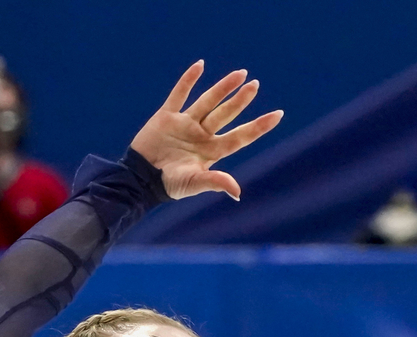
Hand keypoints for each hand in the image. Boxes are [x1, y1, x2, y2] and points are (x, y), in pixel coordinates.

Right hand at [129, 61, 282, 199]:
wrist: (139, 179)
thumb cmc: (167, 185)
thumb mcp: (192, 183)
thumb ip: (214, 182)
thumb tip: (237, 192)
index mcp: (211, 151)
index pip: (241, 136)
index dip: (259, 126)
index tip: (278, 115)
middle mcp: (202, 135)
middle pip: (226, 113)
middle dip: (241, 100)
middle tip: (255, 85)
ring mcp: (185, 124)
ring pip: (208, 101)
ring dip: (223, 87)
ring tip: (240, 74)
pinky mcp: (166, 117)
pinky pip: (179, 94)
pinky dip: (189, 80)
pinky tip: (201, 65)